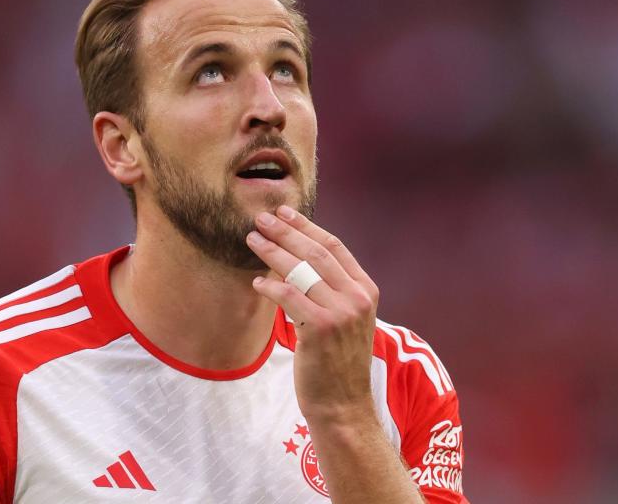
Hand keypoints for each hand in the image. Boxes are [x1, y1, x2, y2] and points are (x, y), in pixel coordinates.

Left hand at [246, 205, 379, 423]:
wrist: (343, 404)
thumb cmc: (337, 362)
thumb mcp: (346, 320)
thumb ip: (332, 290)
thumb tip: (299, 258)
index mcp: (365, 290)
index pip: (334, 246)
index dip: (307, 226)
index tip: (285, 212)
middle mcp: (357, 298)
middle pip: (315, 252)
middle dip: (285, 232)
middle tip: (260, 219)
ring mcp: (341, 313)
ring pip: (301, 270)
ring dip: (272, 252)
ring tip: (252, 240)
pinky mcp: (321, 329)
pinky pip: (289, 297)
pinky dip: (270, 286)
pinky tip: (257, 282)